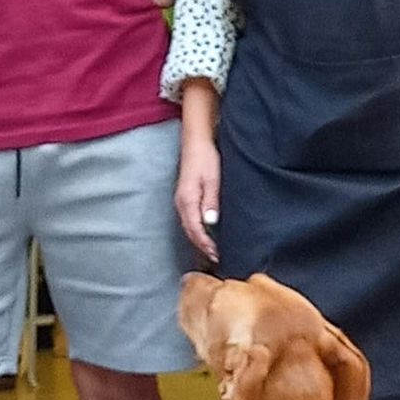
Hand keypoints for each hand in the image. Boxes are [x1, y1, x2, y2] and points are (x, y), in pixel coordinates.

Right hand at [176, 134, 220, 261]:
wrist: (196, 142)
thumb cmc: (206, 158)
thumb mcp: (212, 179)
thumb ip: (211, 201)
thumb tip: (210, 222)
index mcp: (187, 200)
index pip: (195, 230)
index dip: (206, 244)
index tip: (218, 254)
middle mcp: (182, 203)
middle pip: (190, 231)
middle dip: (203, 246)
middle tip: (218, 257)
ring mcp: (182, 200)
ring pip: (190, 226)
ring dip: (201, 239)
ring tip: (214, 249)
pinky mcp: (186, 197)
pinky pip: (190, 219)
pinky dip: (199, 229)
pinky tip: (208, 232)